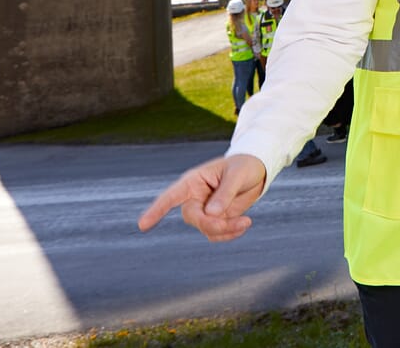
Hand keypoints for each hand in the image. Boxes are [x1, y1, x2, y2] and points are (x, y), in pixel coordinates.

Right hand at [137, 154, 266, 242]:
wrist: (256, 171)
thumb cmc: (244, 165)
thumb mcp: (237, 174)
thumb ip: (225, 193)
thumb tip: (211, 213)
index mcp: (193, 181)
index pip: (170, 196)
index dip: (156, 210)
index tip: (142, 225)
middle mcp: (195, 197)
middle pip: (192, 217)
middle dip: (212, 224)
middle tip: (239, 222)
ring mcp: (204, 210)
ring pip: (205, 229)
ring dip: (225, 230)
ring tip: (246, 222)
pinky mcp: (216, 219)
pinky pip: (215, 234)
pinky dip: (229, 234)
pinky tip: (244, 224)